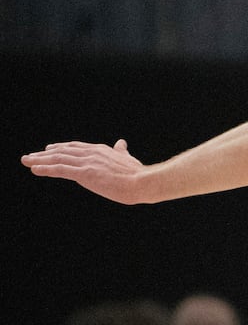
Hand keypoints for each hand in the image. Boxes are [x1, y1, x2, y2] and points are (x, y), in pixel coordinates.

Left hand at [21, 139, 149, 203]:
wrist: (143, 182)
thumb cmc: (137, 174)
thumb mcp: (128, 159)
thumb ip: (121, 152)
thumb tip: (121, 143)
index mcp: (101, 150)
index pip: (76, 147)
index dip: (60, 148)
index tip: (48, 149)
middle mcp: (92, 153)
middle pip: (63, 151)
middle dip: (44, 153)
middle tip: (30, 156)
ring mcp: (87, 162)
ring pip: (58, 159)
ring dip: (39, 160)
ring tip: (26, 161)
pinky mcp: (85, 173)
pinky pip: (60, 170)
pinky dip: (46, 168)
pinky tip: (34, 169)